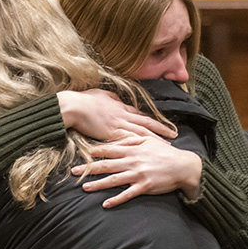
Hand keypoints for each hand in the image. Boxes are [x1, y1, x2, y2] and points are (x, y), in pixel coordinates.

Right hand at [57, 89, 175, 141]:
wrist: (74, 106)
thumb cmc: (84, 99)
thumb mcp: (102, 94)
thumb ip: (112, 98)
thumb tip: (117, 100)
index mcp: (120, 107)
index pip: (141, 114)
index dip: (153, 120)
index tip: (163, 125)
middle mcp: (123, 116)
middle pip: (146, 124)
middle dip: (161, 130)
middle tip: (173, 136)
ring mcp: (118, 125)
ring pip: (141, 133)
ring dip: (154, 140)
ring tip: (166, 146)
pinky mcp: (110, 134)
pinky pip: (128, 142)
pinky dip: (138, 147)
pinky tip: (146, 154)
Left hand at [71, 136, 202, 206]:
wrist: (183, 166)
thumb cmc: (166, 153)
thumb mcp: (149, 141)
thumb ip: (132, 140)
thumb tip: (117, 140)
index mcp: (132, 149)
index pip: (108, 150)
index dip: (93, 152)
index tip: (79, 153)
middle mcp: (132, 161)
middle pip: (106, 165)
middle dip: (88, 168)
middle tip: (73, 171)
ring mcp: (138, 174)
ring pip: (113, 180)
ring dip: (98, 184)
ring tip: (84, 188)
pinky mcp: (145, 186)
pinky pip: (127, 194)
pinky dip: (116, 200)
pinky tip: (105, 204)